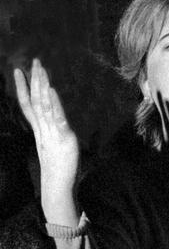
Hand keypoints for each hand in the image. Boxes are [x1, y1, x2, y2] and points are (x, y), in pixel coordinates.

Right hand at [14, 60, 80, 222]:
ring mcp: (51, 132)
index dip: (23, 88)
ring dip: (42, 85)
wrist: (58, 187)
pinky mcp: (63, 137)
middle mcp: (43, 129)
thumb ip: (63, 135)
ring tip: (40, 68)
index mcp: (40, 130)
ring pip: (43, 104)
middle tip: (33, 61)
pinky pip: (56, 117)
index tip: (18, 71)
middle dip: (33, 79)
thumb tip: (71, 126)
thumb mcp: (61, 147)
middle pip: (35, 100)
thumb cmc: (61, 169)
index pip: (28, 105)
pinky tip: (50, 89)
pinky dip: (53, 102)